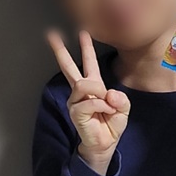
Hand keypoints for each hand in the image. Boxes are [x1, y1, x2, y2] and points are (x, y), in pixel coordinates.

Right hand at [46, 28, 129, 170]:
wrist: (105, 144)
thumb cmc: (111, 125)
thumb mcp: (123, 108)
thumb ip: (120, 98)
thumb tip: (108, 93)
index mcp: (94, 86)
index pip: (89, 63)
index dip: (86, 47)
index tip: (83, 31)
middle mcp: (82, 91)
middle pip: (69, 67)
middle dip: (60, 51)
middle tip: (52, 35)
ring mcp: (76, 101)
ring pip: (84, 84)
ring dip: (99, 92)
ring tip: (107, 104)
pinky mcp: (75, 111)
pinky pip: (90, 101)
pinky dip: (101, 106)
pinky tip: (104, 113)